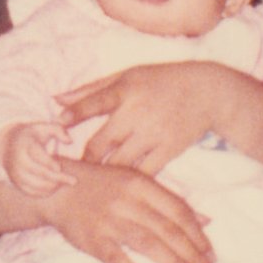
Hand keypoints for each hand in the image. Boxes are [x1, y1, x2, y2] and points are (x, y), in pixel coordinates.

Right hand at [0, 120, 76, 197]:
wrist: (8, 145)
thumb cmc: (32, 136)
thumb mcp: (43, 127)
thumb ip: (59, 130)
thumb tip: (70, 141)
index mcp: (25, 144)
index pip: (36, 155)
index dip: (48, 162)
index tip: (59, 167)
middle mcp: (18, 160)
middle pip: (39, 172)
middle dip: (58, 178)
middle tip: (74, 181)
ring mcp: (16, 173)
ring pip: (36, 185)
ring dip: (53, 185)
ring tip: (64, 181)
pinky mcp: (16, 183)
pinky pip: (32, 192)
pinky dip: (45, 192)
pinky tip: (55, 186)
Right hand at [38, 158, 214, 262]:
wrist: (55, 188)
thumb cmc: (102, 185)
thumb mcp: (136, 182)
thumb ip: (170, 200)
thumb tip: (207, 220)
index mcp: (141, 184)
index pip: (178, 211)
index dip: (198, 235)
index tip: (212, 255)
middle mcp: (128, 202)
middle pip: (168, 230)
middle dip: (193, 255)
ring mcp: (109, 221)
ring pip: (148, 244)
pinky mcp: (92, 239)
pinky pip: (116, 259)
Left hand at [57, 60, 236, 174]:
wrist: (207, 93)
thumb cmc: (160, 81)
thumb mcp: (126, 76)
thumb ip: (91, 90)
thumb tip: (55, 100)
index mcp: (126, 90)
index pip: (95, 102)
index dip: (75, 114)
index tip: (58, 126)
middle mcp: (138, 112)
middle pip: (102, 143)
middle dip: (85, 159)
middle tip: (70, 171)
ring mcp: (154, 133)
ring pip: (120, 162)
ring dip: (104, 174)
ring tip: (91, 183)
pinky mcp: (169, 150)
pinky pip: (144, 172)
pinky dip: (129, 180)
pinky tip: (118, 186)